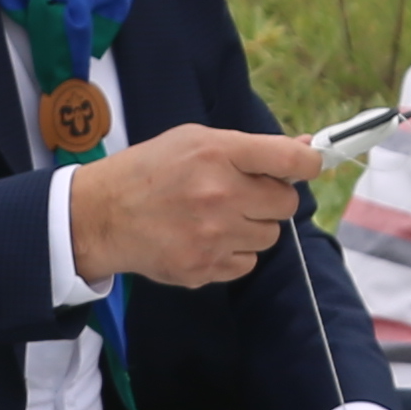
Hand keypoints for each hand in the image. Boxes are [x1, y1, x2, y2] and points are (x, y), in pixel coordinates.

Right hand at [64, 124, 318, 288]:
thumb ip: (250, 147)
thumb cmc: (150, 171)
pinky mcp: (204, 268)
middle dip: (271, 198)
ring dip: (253, 227)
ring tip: (218, 217)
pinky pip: (247, 263)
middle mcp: (220, 195)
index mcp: (218, 154)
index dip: (309, 162)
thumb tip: (304, 147)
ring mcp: (213, 236)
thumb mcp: (195, 141)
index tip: (307, 165)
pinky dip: (233, 252)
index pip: (291, 159)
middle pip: (286, 203)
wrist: (101, 215)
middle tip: (244, 194)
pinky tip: (206, 238)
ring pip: (269, 236)